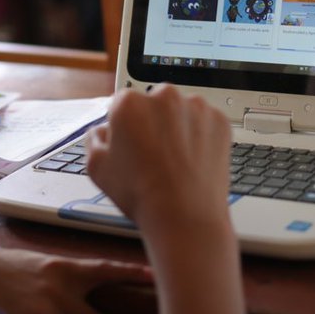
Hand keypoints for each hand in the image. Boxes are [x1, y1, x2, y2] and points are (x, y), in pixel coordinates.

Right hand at [86, 85, 231, 240]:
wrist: (184, 217)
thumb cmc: (141, 195)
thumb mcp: (96, 168)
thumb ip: (94, 139)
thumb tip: (102, 131)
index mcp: (129, 103)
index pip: (121, 103)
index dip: (123, 125)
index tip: (129, 141)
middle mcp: (164, 96)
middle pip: (154, 103)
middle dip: (152, 122)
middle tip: (152, 153)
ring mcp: (196, 107)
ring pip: (181, 111)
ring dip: (177, 127)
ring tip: (174, 160)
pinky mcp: (219, 121)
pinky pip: (205, 122)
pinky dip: (200, 136)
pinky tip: (191, 160)